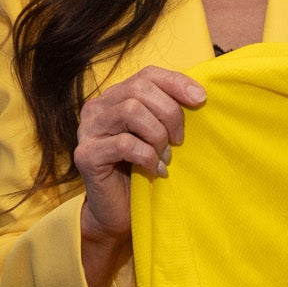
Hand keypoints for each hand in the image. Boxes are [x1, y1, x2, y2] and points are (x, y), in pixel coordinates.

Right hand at [72, 66, 206, 286]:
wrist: (117, 212)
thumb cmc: (141, 170)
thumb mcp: (157, 134)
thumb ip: (166, 111)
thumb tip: (199, 95)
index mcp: (114, 97)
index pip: (146, 74)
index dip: (176, 82)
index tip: (201, 99)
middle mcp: (96, 108)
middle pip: (139, 90)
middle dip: (169, 113)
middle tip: (180, 140)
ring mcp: (87, 130)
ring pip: (131, 112)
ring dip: (157, 135)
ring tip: (166, 156)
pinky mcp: (86, 155)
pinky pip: (125, 144)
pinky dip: (148, 157)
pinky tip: (156, 170)